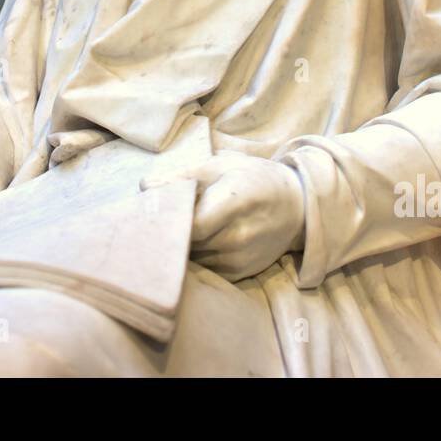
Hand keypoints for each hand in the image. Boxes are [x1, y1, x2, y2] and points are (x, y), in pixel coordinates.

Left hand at [141, 152, 305, 281]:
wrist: (296, 207)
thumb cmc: (253, 179)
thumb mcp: (221, 166)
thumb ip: (182, 176)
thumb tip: (145, 186)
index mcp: (236, 201)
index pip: (191, 224)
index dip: (170, 220)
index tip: (158, 211)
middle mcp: (240, 235)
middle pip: (188, 243)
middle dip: (170, 233)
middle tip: (157, 221)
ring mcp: (240, 258)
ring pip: (192, 258)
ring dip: (181, 247)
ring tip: (177, 229)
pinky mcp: (240, 274)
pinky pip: (204, 269)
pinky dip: (195, 257)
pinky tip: (194, 242)